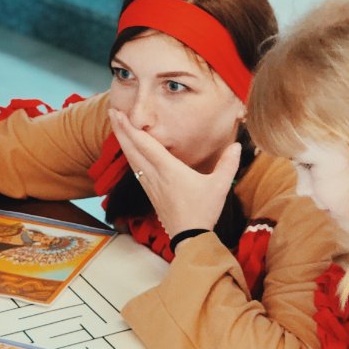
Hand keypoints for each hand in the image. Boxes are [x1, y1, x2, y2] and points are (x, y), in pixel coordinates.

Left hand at [108, 108, 240, 234]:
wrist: (189, 237)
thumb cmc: (203, 210)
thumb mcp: (220, 186)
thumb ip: (228, 163)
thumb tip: (237, 145)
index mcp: (168, 169)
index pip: (145, 144)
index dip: (131, 128)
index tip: (120, 113)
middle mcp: (154, 174)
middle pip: (132, 148)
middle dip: (120, 129)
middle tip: (111, 111)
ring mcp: (149, 184)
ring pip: (131, 158)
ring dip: (122, 141)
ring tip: (116, 126)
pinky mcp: (149, 191)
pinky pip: (135, 169)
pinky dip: (129, 155)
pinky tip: (128, 151)